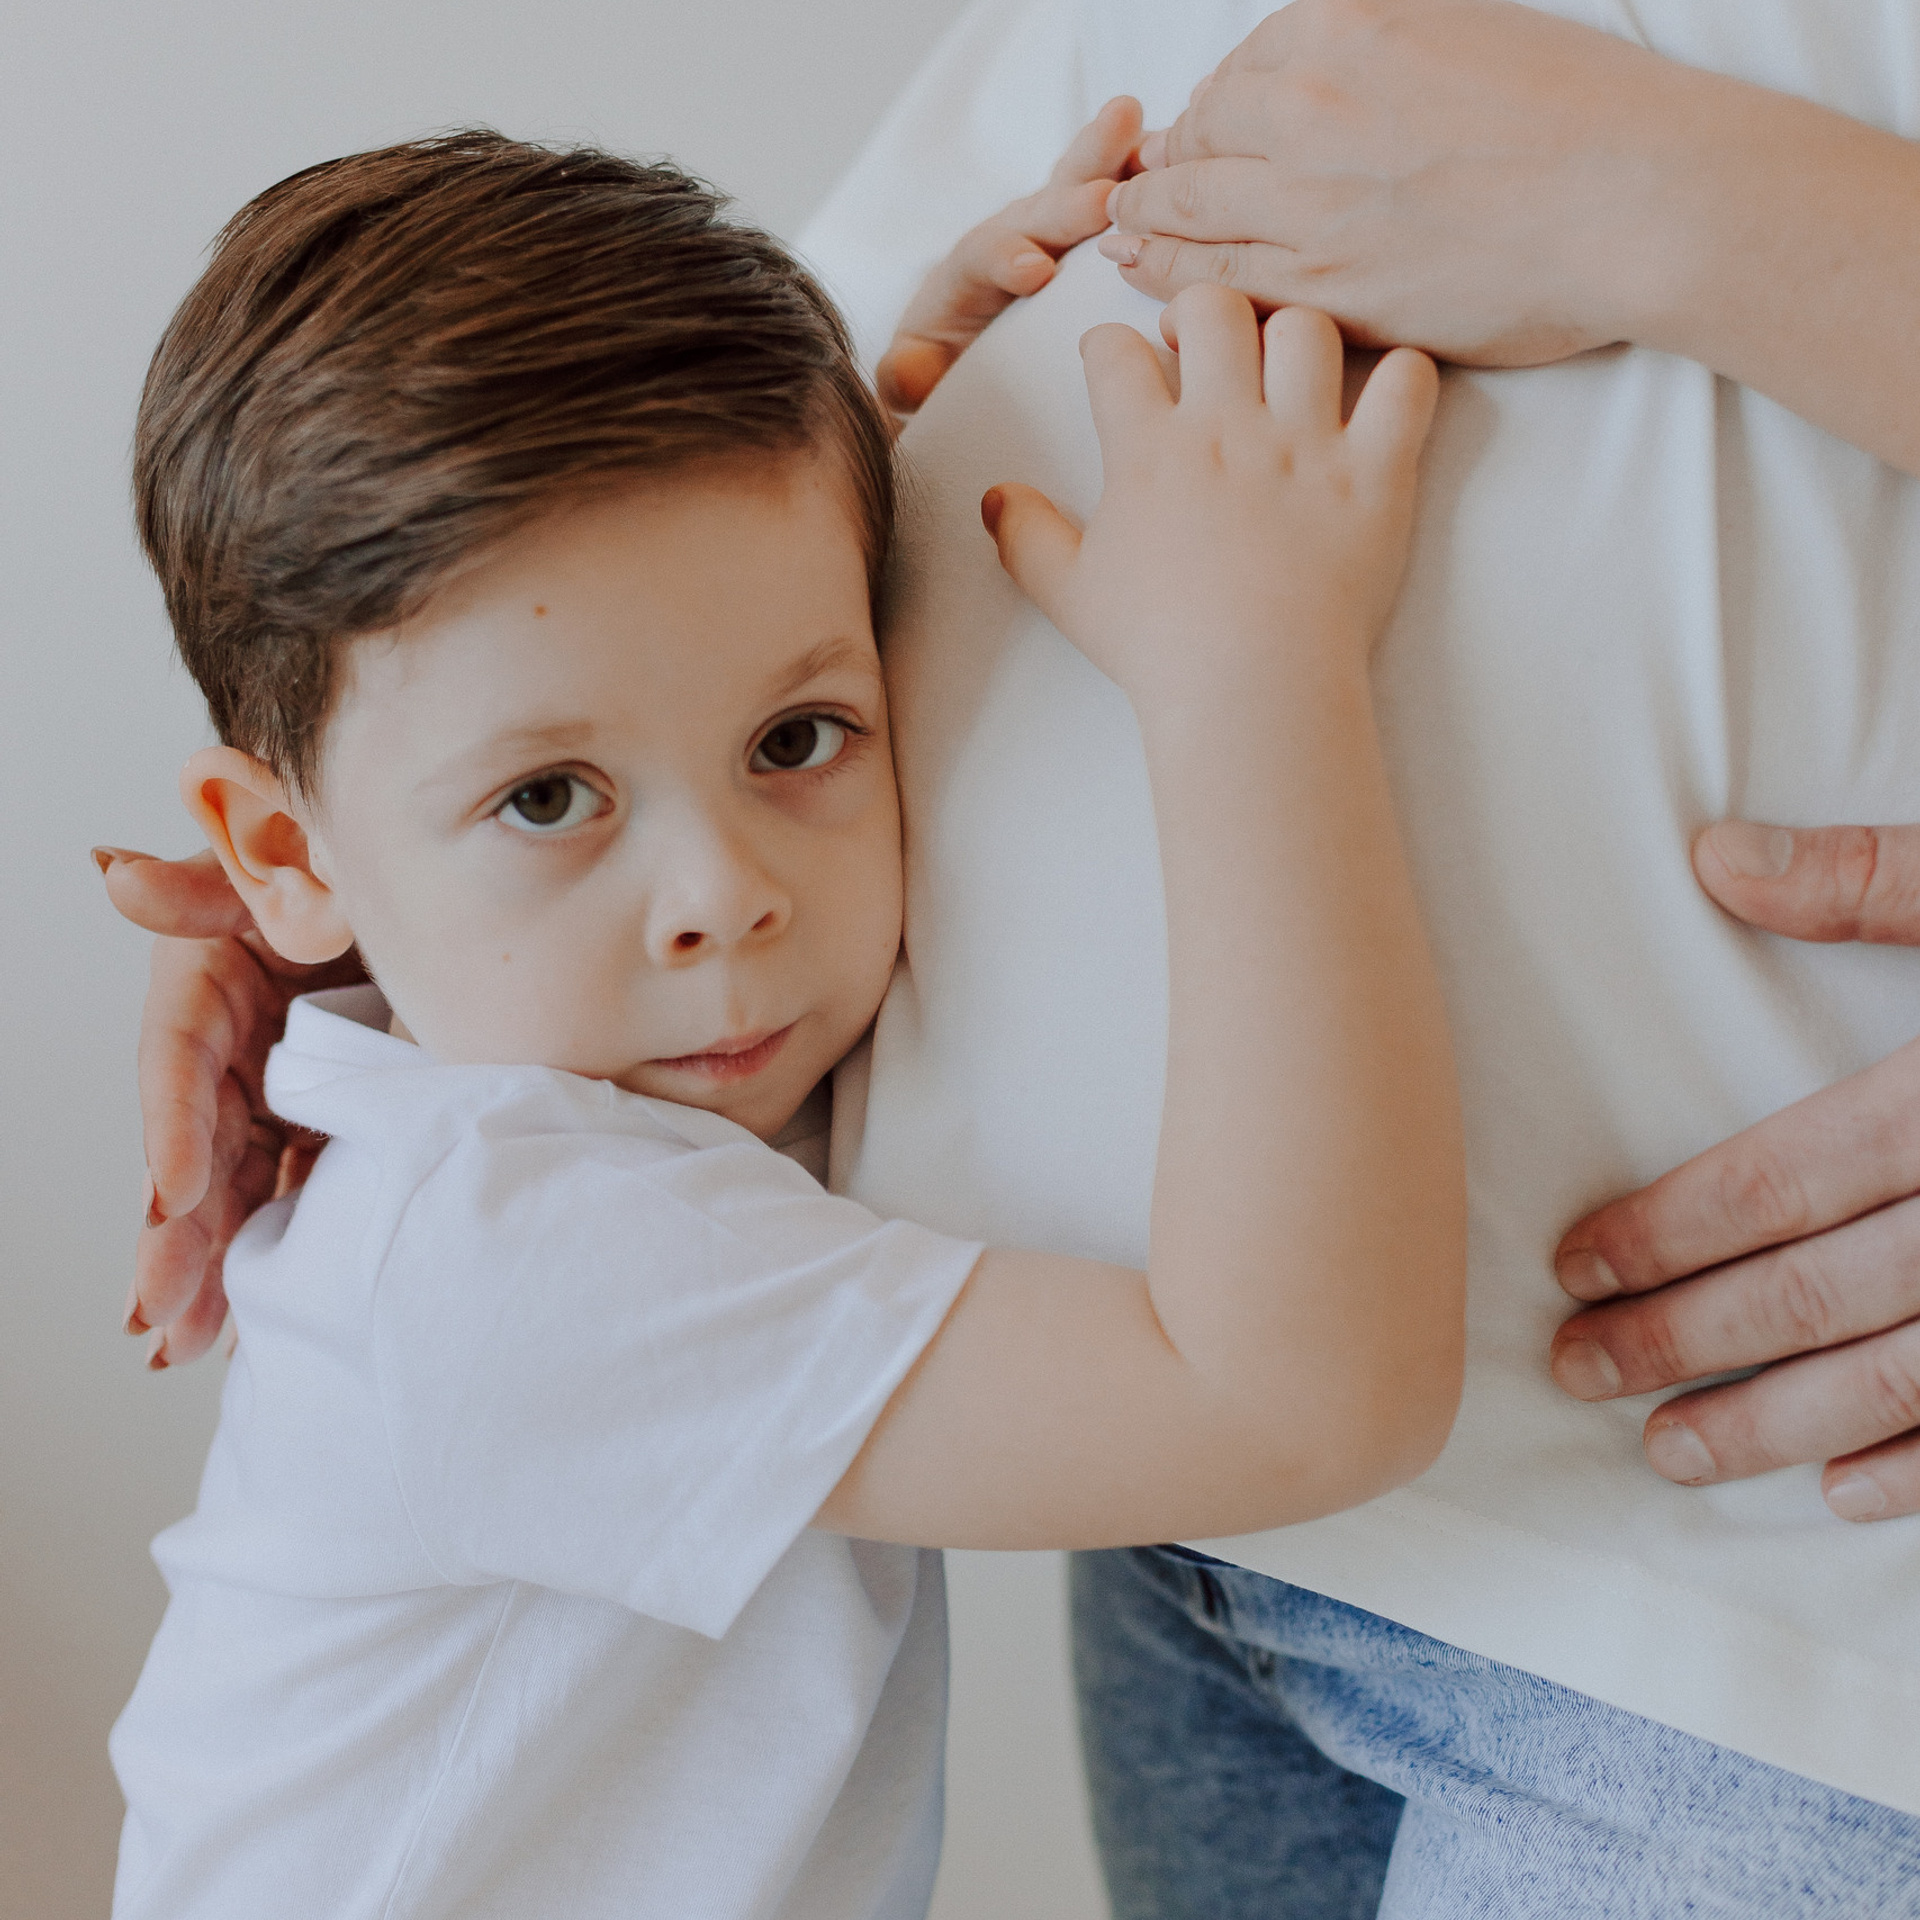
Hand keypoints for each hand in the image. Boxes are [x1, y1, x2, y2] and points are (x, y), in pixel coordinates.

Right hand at [95, 846, 364, 1364]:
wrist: (433, 863)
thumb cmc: (341, 854)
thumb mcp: (283, 857)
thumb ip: (209, 882)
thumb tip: (115, 872)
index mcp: (206, 974)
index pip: (176, 1059)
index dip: (170, 1131)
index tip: (170, 1201)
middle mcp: (231, 1038)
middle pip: (195, 1142)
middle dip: (176, 1236)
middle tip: (161, 1318)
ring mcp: (279, 1078)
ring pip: (239, 1178)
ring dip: (215, 1260)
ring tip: (190, 1342)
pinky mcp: (327, 1104)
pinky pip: (302, 1175)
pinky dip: (285, 1236)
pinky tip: (266, 1305)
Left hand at [875, 95, 1142, 417]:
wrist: (970, 350)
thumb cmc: (946, 365)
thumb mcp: (916, 376)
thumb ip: (905, 375)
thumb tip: (906, 375)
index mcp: (970, 269)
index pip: (984, 253)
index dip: (1007, 256)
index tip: (1034, 273)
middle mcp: (1018, 234)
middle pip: (1043, 206)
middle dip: (1072, 199)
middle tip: (1104, 199)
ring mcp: (1062, 226)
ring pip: (1090, 184)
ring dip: (1122, 161)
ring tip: (1157, 139)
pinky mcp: (1101, 232)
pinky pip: (1132, 199)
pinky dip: (1161, 182)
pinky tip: (1198, 170)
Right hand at [979, 286, 1436, 702]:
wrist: (1252, 691)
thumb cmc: (1160, 649)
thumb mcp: (1069, 595)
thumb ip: (1025, 536)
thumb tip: (996, 498)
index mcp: (1149, 449)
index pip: (1115, 352)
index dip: (1108, 347)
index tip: (1114, 360)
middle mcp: (1227, 426)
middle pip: (1212, 306)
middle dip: (1198, 309)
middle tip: (1200, 342)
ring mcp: (1307, 444)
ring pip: (1306, 327)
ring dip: (1294, 336)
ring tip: (1288, 369)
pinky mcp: (1376, 474)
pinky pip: (1408, 385)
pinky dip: (1403, 378)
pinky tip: (1383, 399)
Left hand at [1099, 0, 1688, 365]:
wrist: (1632, 199)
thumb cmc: (1576, 114)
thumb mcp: (1464, 26)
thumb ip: (1380, 42)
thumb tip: (1333, 53)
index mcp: (1340, 32)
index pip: (1239, 73)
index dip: (1211, 112)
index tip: (1194, 135)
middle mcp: (1307, 110)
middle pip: (1202, 140)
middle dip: (1163, 166)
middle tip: (1133, 190)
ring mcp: (1309, 204)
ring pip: (1194, 213)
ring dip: (1148, 223)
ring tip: (1122, 233)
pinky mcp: (1325, 287)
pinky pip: (1220, 282)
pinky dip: (1172, 278)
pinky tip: (1147, 280)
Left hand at [1552, 821, 1919, 1521]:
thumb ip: (1876, 882)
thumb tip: (1716, 859)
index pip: (1778, 1183)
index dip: (1663, 1230)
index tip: (1571, 1267)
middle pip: (1814, 1294)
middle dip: (1683, 1339)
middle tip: (1575, 1371)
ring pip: (1902, 1380)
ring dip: (1776, 1423)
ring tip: (1669, 1454)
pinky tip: (1843, 1492)